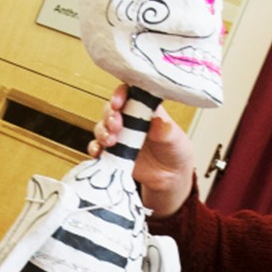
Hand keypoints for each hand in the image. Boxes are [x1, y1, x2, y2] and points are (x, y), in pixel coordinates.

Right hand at [90, 84, 196, 216]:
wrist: (170, 177)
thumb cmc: (175, 151)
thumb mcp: (176, 140)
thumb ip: (166, 131)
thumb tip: (158, 122)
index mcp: (145, 109)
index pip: (129, 94)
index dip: (120, 95)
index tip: (118, 103)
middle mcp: (129, 120)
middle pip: (111, 110)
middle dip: (110, 116)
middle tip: (116, 125)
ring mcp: (120, 136)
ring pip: (102, 127)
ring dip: (102, 131)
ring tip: (110, 141)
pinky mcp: (113, 152)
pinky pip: (98, 147)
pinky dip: (94, 148)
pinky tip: (98, 152)